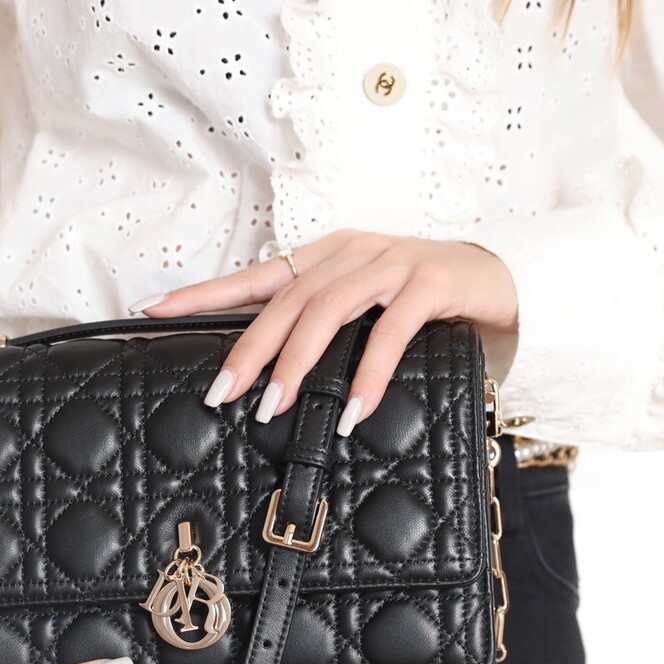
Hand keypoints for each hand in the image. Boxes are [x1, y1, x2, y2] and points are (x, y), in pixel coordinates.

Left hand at [130, 230, 517, 432]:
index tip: (156, 310)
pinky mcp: (432, 284)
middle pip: (288, 299)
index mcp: (330, 256)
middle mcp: (354, 252)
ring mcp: (393, 264)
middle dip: (250, 348)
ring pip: (330, 309)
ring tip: (273, 406)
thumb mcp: (368, 312)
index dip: (205, 292)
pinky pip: (391, 331)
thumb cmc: (428, 304)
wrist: (507, 281)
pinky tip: (351, 410)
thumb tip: (270, 378)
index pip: (257, 276)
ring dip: (298, 362)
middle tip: (223, 393)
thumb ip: (326, 334)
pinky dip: (368, 373)